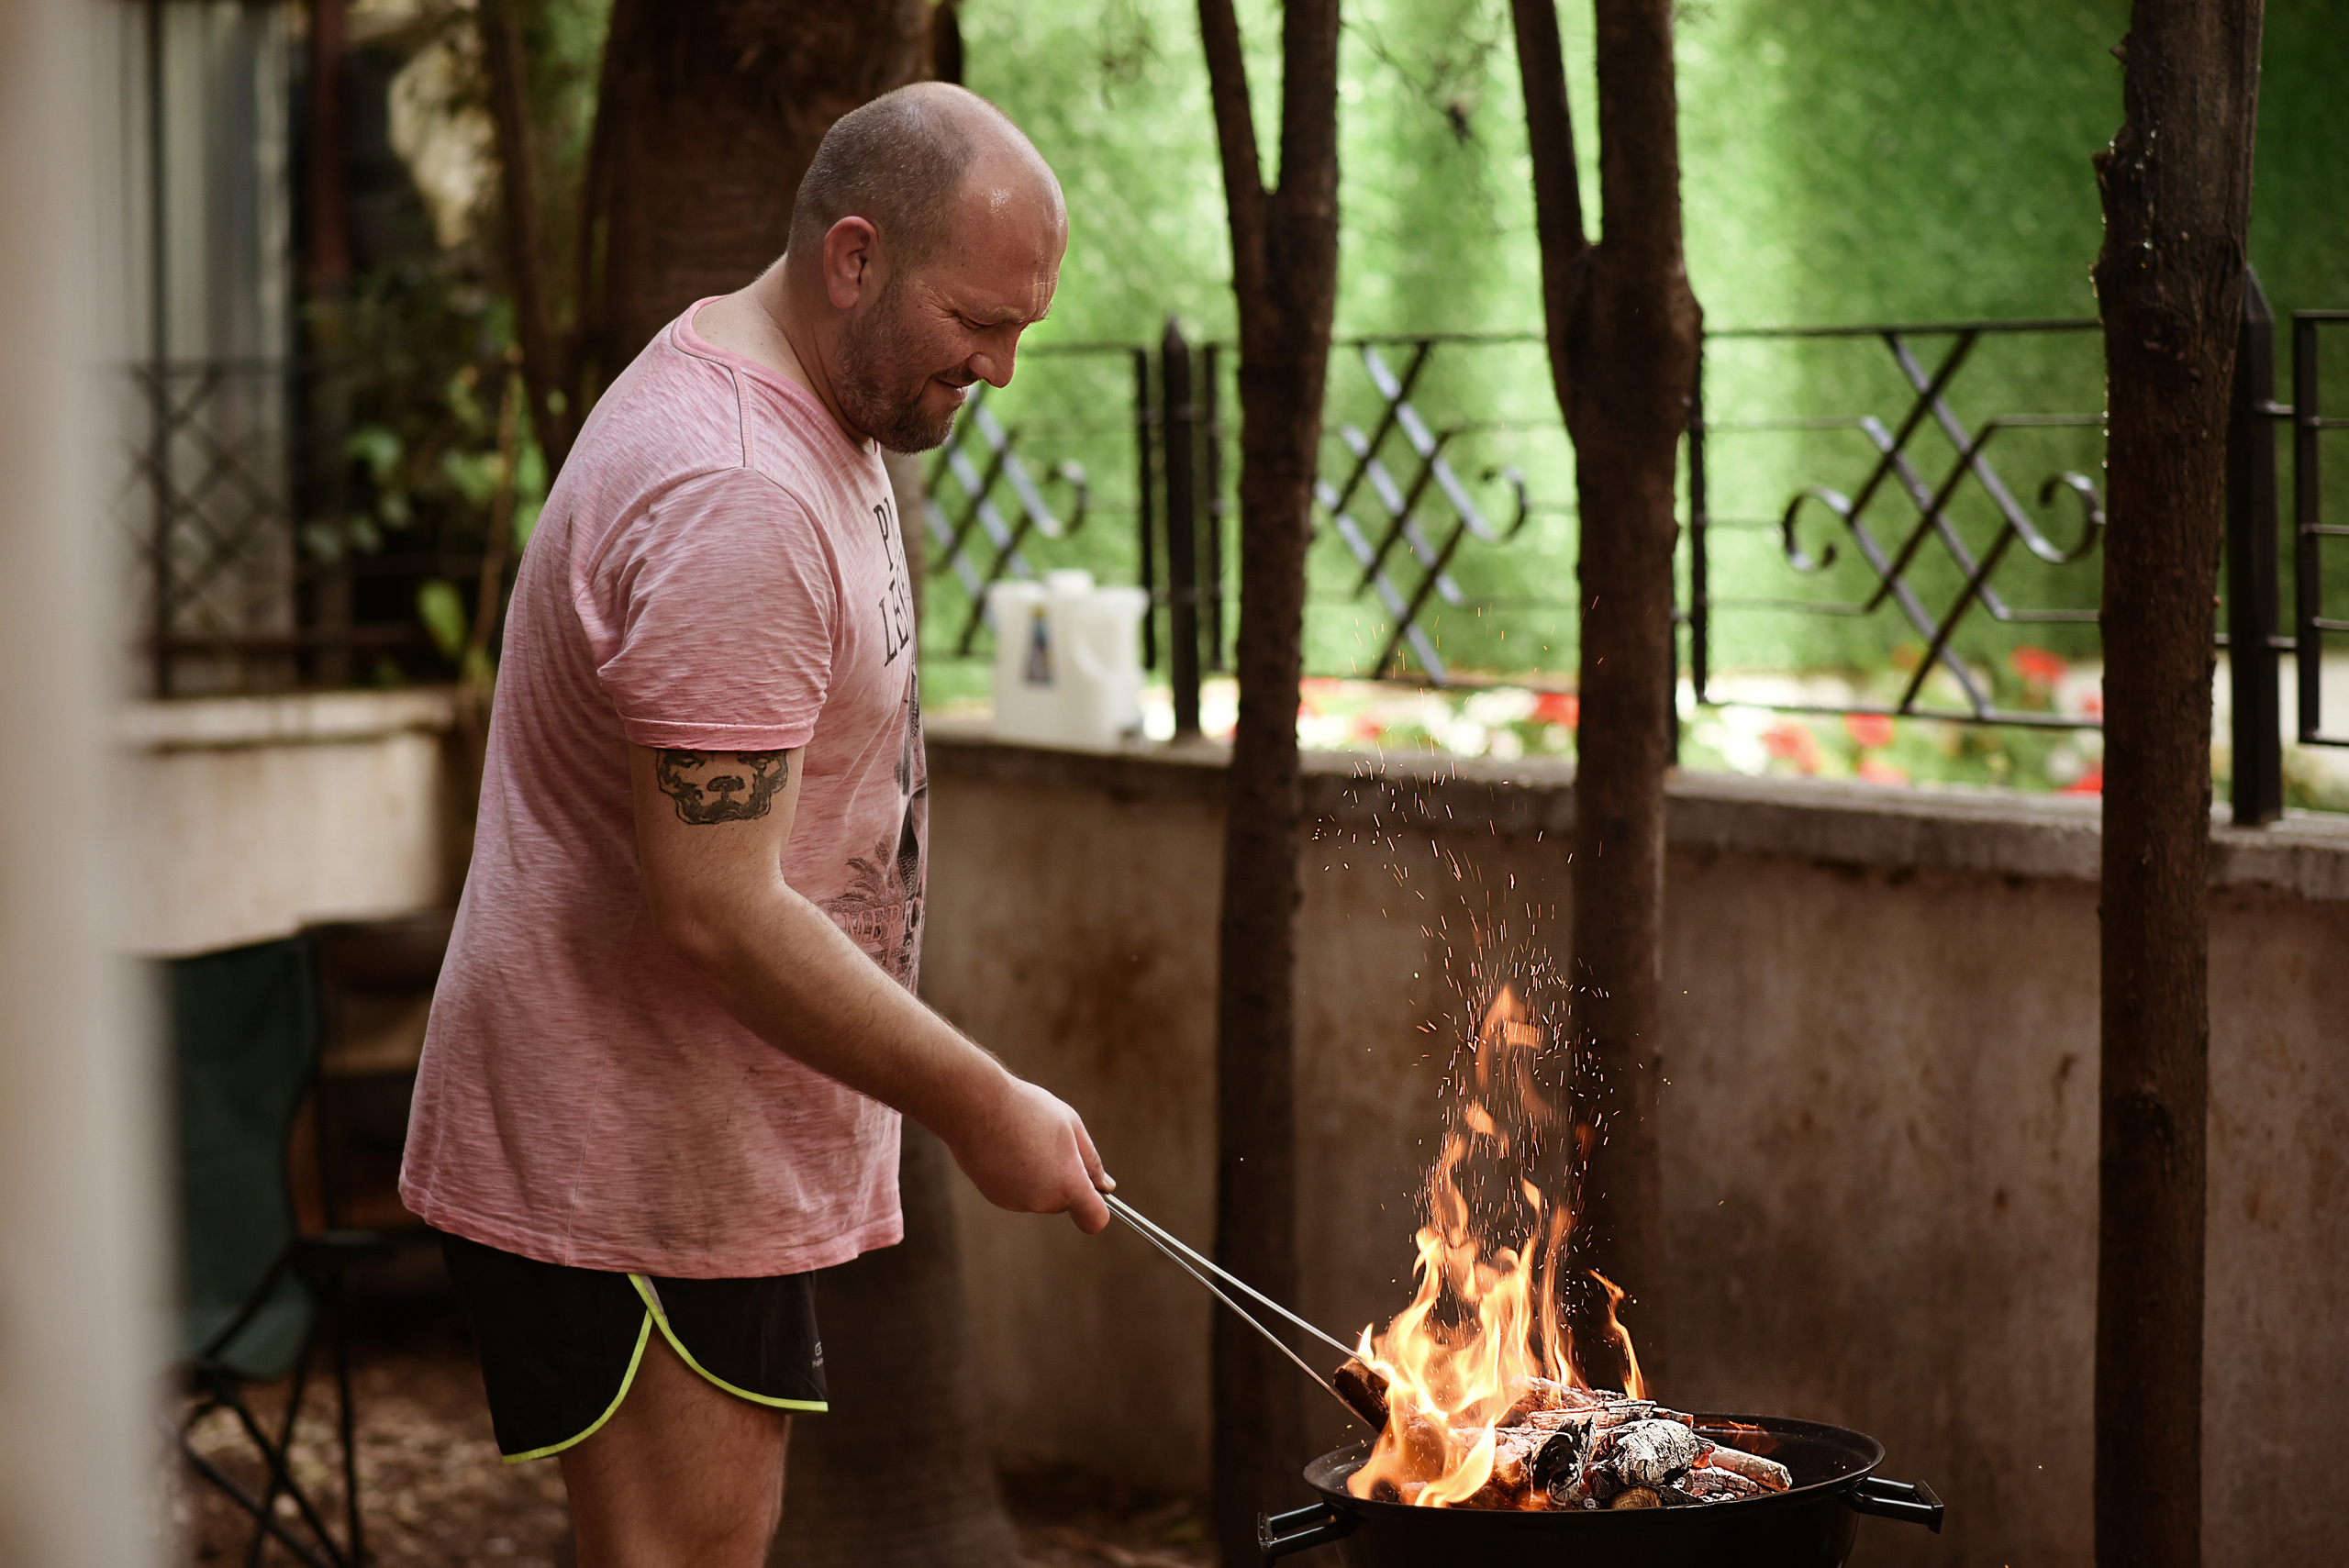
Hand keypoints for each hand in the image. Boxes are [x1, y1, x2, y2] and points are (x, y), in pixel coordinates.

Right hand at [946, 1075, 1113, 1232]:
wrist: (974, 1107)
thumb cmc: (1026, 1110)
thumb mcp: (1071, 1125)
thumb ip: (1091, 1161)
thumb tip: (1106, 1186)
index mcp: (1068, 1184)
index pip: (1095, 1219)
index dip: (1098, 1207)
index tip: (1094, 1188)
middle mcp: (1042, 1201)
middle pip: (1065, 1202)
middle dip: (1064, 1179)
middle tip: (1050, 1142)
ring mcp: (1016, 1202)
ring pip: (1040, 1195)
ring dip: (1039, 1175)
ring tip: (1024, 1140)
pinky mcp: (995, 1197)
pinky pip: (1018, 1191)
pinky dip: (1017, 1176)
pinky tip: (1007, 1148)